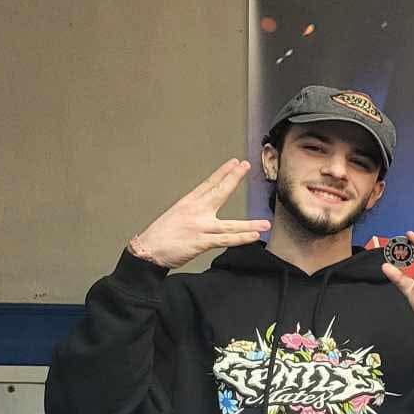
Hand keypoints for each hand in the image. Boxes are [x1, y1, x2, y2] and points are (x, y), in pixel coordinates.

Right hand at [128, 160, 271, 268]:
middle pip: (219, 192)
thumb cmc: (161, 236)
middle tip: (246, 166)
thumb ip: (193, 212)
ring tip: (266, 223)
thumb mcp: (176, 216)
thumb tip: (205, 210)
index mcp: (187, 203)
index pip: (208, 184)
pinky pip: (225, 240)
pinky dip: (240, 238)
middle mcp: (195, 212)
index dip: (222, 173)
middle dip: (233, 179)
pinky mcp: (201, 242)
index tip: (234, 162)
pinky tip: (254, 236)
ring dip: (250, 224)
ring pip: (230, 224)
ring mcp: (199, 226)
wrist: (147, 251)